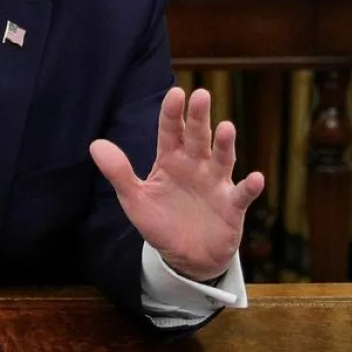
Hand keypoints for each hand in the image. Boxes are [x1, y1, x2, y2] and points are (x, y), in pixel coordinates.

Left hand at [89, 87, 264, 281]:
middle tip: (201, 95)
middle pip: (198, 137)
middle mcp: (196, 165)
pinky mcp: (231, 206)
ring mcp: (216, 183)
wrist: (186, 257)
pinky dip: (250, 188)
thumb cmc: (161, 222)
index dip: (172, 113)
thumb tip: (95, 144)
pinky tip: (256, 178)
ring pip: (222, 159)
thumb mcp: (135, 199)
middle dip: (199, 118)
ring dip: (225, 145)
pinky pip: (242, 194)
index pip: (171, 131)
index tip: (175, 93)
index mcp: (171, 160)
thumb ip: (119, 172)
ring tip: (226, 128)